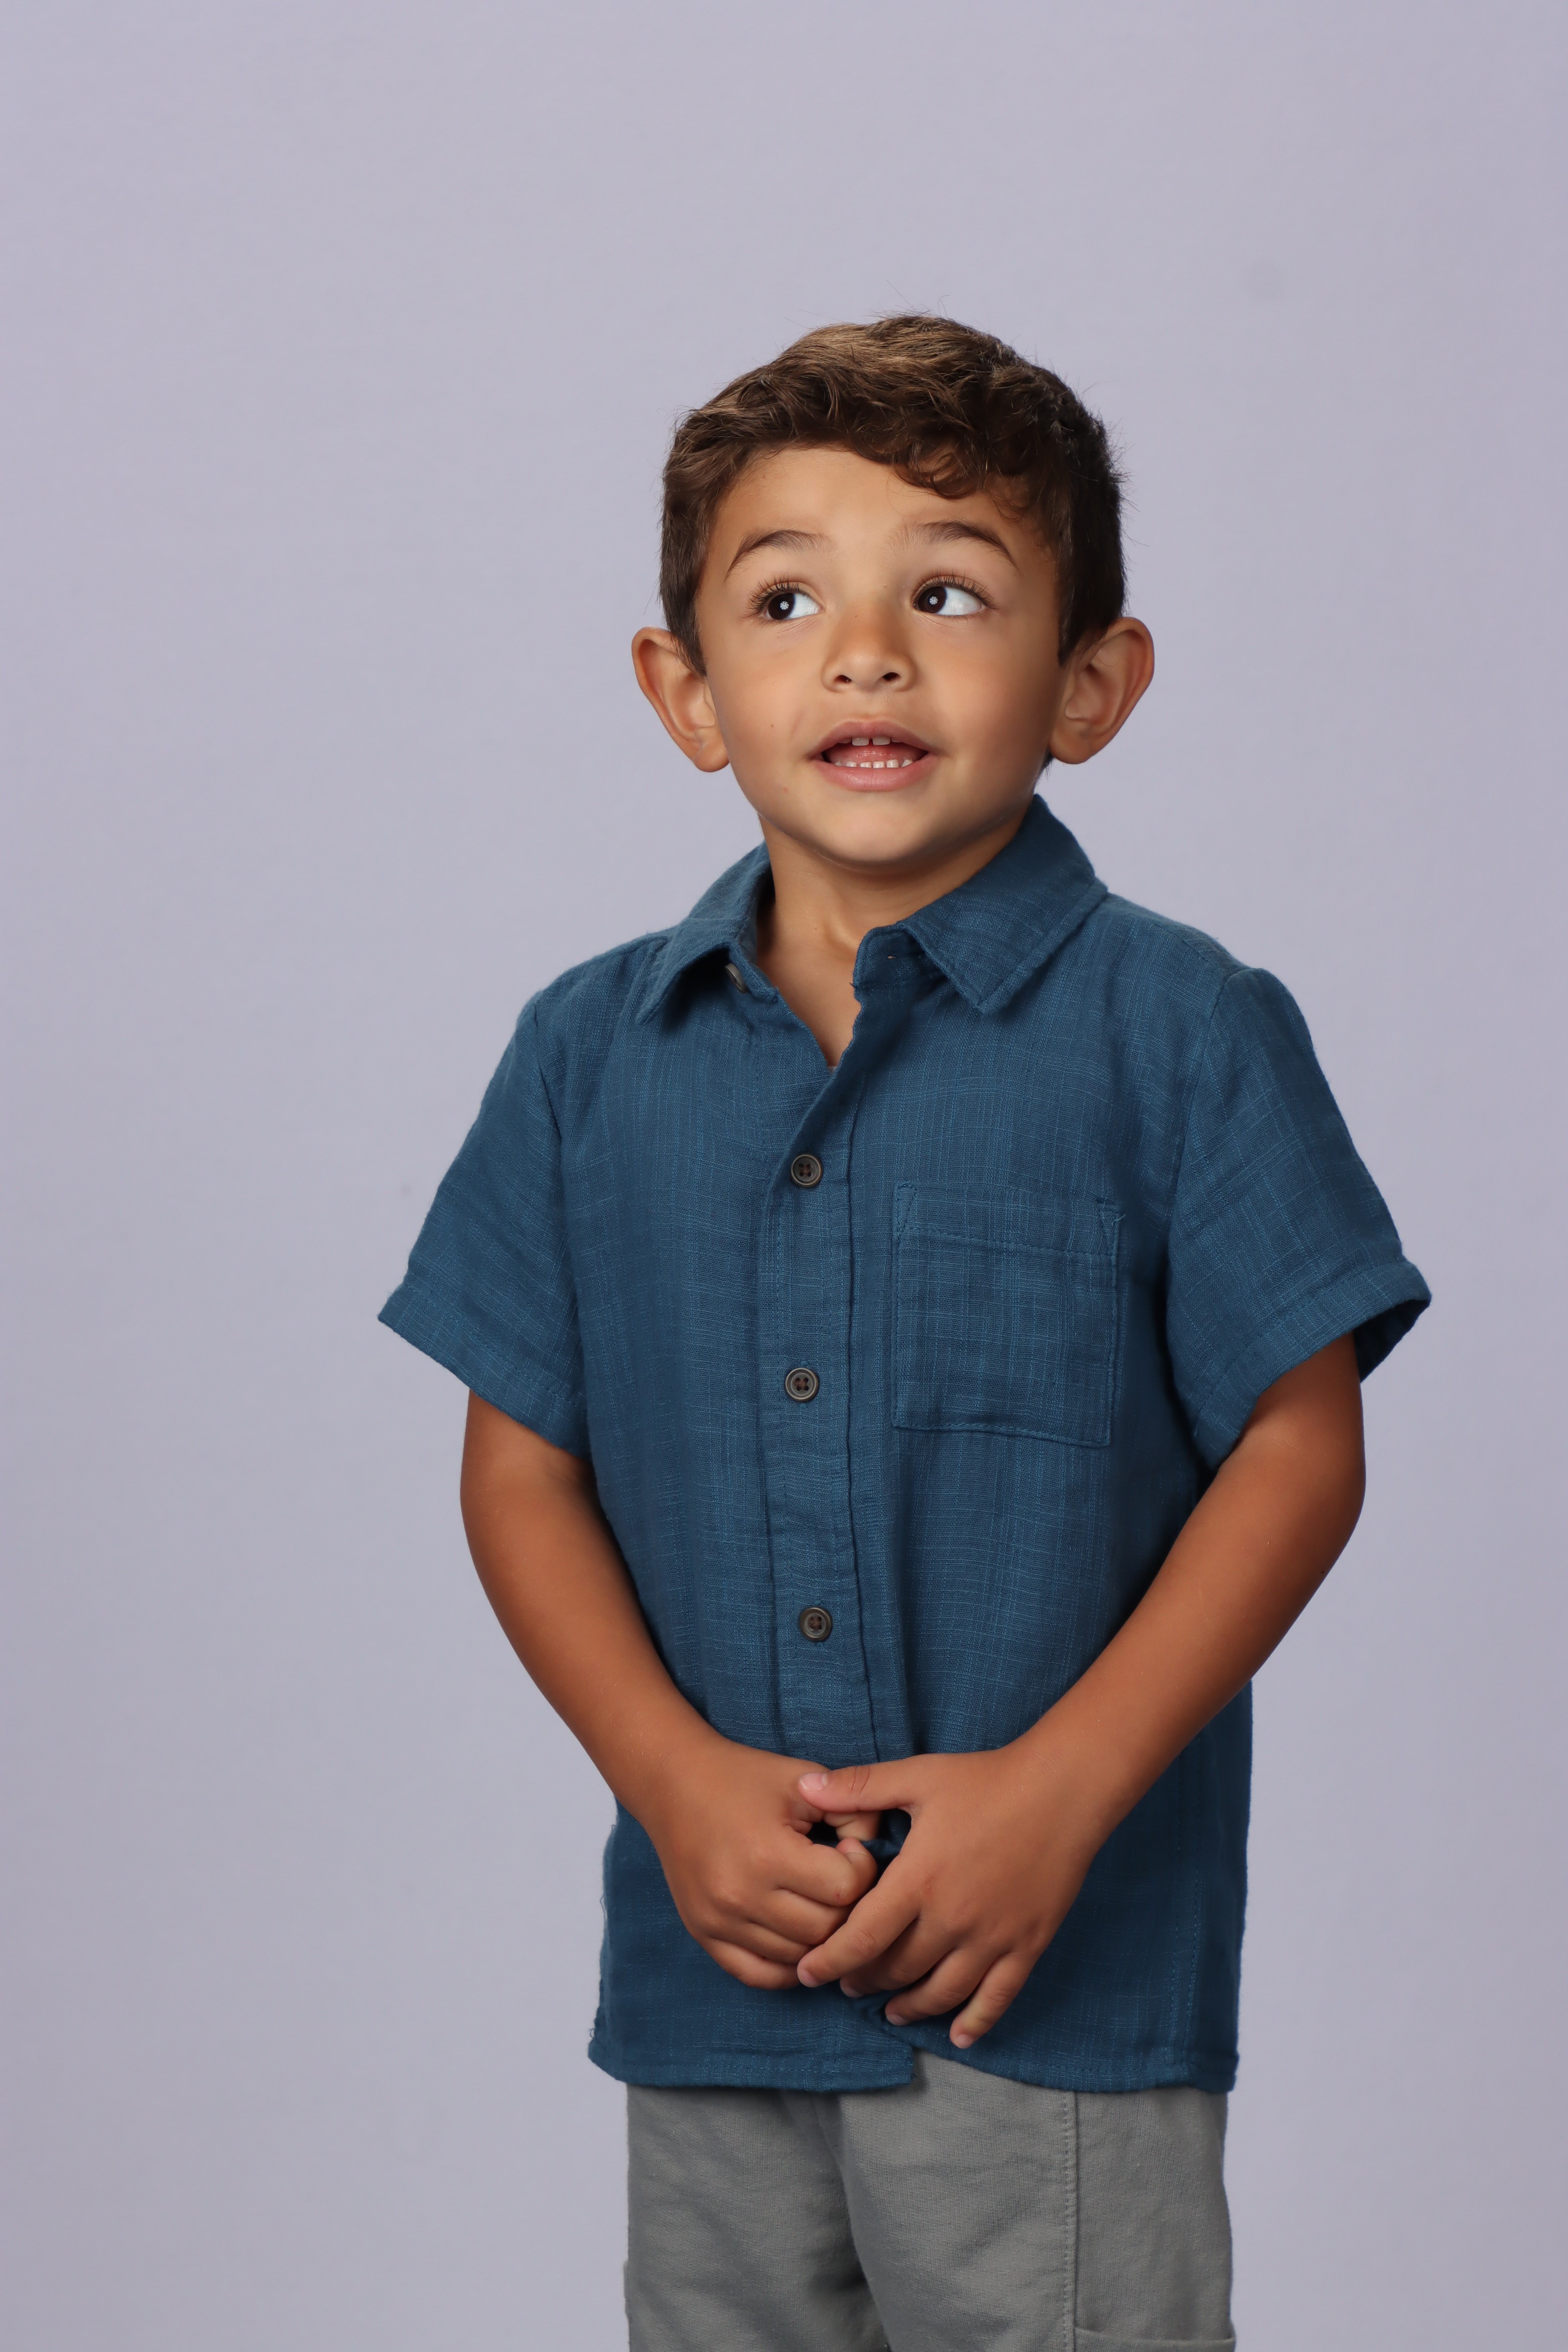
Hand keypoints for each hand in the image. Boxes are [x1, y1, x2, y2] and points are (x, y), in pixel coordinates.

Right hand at [641, 1735, 878, 1989]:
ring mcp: (719, 1922)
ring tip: (819, 1900)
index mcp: (768, 1853)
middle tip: (841, 1877)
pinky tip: (799, 1936)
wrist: (674, 1783)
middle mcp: (741, 1895)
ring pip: (799, 1959)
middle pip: (826, 1930)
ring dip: (821, 1936)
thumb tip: (879, 1852)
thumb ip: (854, 1812)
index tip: (850, 1846)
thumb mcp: (804, 1781)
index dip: (862, 1867)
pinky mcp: (705, 1935)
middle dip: (848, 1906)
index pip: (844, 1888)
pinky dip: (790, 1965)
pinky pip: (761, 1976)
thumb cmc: (745, 1778)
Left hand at [795, 1734, 1106, 2046]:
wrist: (1063, 1789)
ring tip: (891, 2010)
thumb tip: (804, 1787)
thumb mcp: (917, 1776)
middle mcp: (952, 1918)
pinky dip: (975, 2021)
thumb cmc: (987, 1779)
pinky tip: (959, 2035)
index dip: (829, 1961)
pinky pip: (998, 1997)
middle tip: (847, 1984)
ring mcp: (993, 1937)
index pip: (861, 1938)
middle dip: (865, 1981)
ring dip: (911, 2006)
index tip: (807, 1973)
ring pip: (942, 1991)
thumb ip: (858, 1787)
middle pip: (897, 1969)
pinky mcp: (1028, 1944)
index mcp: (919, 1879)